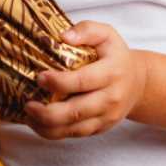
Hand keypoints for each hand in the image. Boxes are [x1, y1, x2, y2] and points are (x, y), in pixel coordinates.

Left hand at [23, 20, 148, 139]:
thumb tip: (64, 36)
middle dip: (48, 112)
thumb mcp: (106, 34)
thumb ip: (86, 30)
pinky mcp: (101, 128)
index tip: (39, 77)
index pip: (83, 81)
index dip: (59, 82)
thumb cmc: (115, 55)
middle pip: (76, 111)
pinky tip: (38, 123)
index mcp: (112, 72)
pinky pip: (75, 135)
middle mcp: (111, 98)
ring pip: (74, 129)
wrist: (138, 82)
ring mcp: (107, 116)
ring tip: (29, 115)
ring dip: (47, 126)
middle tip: (28, 103)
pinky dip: (54, 133)